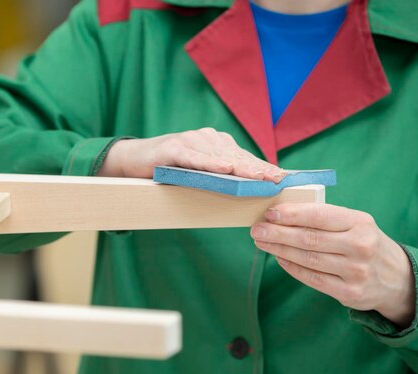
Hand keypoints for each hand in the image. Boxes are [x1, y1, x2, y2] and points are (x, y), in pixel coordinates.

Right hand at [97, 128, 286, 180]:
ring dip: (240, 167)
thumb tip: (247, 191)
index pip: (244, 157)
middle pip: (237, 156)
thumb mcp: (198, 175)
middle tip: (277, 179)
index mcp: (216, 144)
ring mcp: (190, 141)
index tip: (283, 178)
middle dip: (258, 168)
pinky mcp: (173, 148)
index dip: (263, 167)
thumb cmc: (168, 171)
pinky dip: (210, 162)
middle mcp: (206, 138)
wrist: (133, 161)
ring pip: (219, 156)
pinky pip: (194, 156)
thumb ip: (219, 178)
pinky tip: (225, 168)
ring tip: (259, 177)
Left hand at [250, 204, 415, 327]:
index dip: (292, 215)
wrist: (397, 278)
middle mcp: (360, 247)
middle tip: (257, 229)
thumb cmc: (364, 242)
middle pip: (310, 239)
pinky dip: (292, 267)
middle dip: (278, 233)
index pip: (320, 216)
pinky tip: (278, 258)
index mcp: (360, 223)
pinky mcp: (349, 293)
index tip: (270, 213)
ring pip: (308, 259)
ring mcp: (356, 272)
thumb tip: (281, 213)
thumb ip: (324, 218)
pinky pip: (313, 279)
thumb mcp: (355, 223)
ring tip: (261, 242)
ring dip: (280, 249)